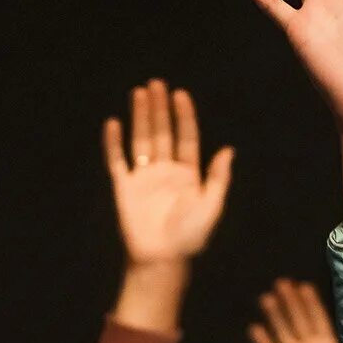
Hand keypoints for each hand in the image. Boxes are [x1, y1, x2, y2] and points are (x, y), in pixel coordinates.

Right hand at [104, 80, 233, 266]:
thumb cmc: (190, 238)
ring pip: (141, 139)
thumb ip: (218, 178)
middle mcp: (165, 172)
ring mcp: (143, 178)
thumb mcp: (211, 206)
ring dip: (140, 117)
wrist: (161, 259)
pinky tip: (114, 123)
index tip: (180, 94)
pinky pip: (117, 160)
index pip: (186, 138)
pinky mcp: (124, 188)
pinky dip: (114, 142)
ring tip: (139, 93)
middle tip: (156, 84)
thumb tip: (228, 150)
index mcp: (188, 175)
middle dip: (159, 108)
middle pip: (162, 133)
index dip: (184, 116)